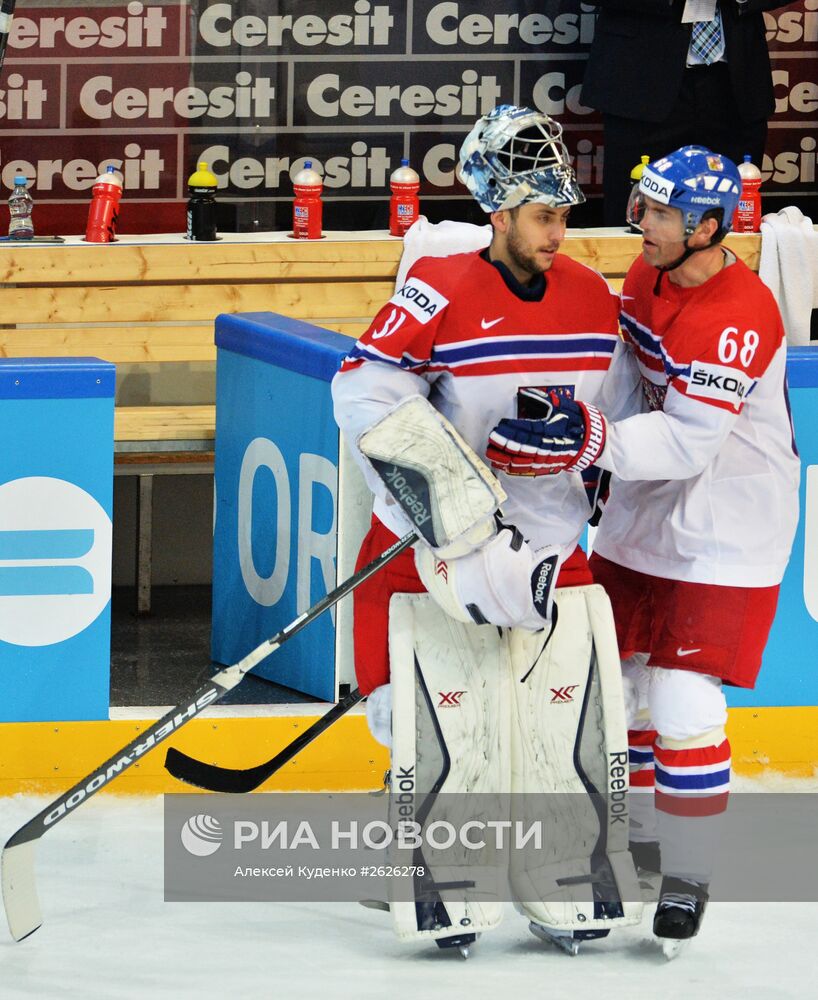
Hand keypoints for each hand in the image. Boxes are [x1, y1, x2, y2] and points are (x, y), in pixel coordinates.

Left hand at [486, 393, 606, 475]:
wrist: (596, 442)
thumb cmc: (580, 422)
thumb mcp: (564, 406)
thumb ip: (545, 402)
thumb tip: (527, 395)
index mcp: (551, 431)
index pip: (526, 431)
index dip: (511, 430)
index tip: (498, 427)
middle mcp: (548, 447)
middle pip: (522, 448)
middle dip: (505, 445)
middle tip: (490, 442)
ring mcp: (548, 459)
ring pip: (523, 462)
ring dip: (506, 459)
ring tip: (492, 455)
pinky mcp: (549, 466)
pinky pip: (529, 470)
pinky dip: (516, 469)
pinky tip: (505, 467)